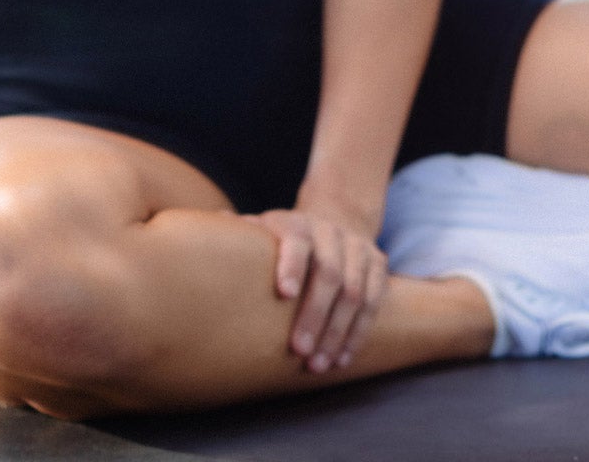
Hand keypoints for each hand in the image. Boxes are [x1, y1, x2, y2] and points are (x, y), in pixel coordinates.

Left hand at [253, 201, 389, 373]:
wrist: (331, 225)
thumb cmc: (284, 241)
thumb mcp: (262, 231)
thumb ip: (241, 232)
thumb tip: (210, 225)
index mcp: (298, 224)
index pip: (297, 240)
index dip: (291, 264)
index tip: (284, 293)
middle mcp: (331, 231)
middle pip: (329, 273)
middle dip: (315, 315)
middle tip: (299, 351)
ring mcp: (358, 247)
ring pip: (354, 292)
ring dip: (338, 333)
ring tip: (318, 365)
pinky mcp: (378, 263)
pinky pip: (373, 302)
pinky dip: (359, 333)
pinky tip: (342, 359)